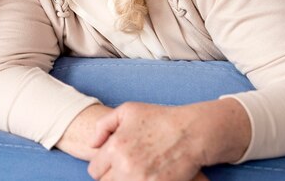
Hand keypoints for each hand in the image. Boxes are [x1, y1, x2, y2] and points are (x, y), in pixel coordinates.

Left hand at [87, 102, 206, 180]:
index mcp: (115, 147)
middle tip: (127, 168)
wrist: (192, 132)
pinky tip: (148, 175)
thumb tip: (91, 144)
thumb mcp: (127, 111)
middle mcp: (125, 165)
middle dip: (113, 176)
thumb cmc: (160, 118)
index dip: (102, 167)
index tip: (113, 163)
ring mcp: (140, 179)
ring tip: (136, 172)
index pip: (94, 170)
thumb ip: (103, 126)